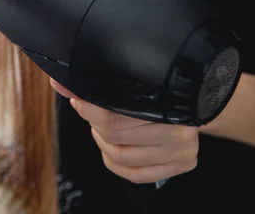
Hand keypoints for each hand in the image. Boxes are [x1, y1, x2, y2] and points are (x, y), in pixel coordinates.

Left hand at [50, 79, 198, 183]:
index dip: (90, 110)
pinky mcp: (181, 165)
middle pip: (115, 135)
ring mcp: (182, 151)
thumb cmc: (158, 87)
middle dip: (95, 123)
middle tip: (91, 111)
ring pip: (120, 156)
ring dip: (102, 142)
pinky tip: (111, 147)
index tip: (77, 101)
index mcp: (168, 101)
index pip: (115, 115)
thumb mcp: (132, 81)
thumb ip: (95, 84)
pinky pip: (133, 174)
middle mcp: (180, 129)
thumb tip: (57, 82)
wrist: (197, 98)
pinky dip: (114, 162)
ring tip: (101, 128)